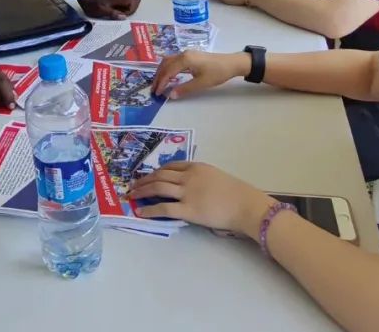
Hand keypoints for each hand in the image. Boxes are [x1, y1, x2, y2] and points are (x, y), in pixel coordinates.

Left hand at [78, 0, 140, 19]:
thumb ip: (113, 14)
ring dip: (129, 9)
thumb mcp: (101, 11)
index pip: (134, 0)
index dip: (131, 9)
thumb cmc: (92, 5)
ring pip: (132, 0)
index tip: (123, 15)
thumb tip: (124, 17)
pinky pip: (126, 2)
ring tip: (119, 14)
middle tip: (123, 14)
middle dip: (132, 9)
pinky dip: (125, 8)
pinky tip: (117, 12)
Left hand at [129, 162, 272, 236]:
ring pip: (158, 188)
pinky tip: (141, 212)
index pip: (171, 166)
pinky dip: (150, 209)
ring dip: (142, 190)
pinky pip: (163, 208)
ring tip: (132, 195)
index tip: (148, 176)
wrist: (246, 205)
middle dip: (145, 180)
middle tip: (134, 185)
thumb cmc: (237, 193)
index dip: (157, 171)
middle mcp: (188, 176)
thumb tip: (190, 189)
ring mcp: (187, 192)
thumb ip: (201, 180)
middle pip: (160, 175)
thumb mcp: (216, 177)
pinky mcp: (187, 209)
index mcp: (196, 167)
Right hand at [151, 50, 249, 98]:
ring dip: (162, 71)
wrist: (231, 63)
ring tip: (159, 83)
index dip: (161, 82)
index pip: (168, 71)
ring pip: (169, 61)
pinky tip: (169, 76)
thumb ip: (184, 89)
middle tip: (154, 89)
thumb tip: (170, 95)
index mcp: (185, 59)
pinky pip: (174, 60)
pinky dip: (168, 68)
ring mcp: (187, 54)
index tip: (156, 93)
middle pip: (165, 64)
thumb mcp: (201, 83)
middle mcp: (183, 54)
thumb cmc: (217, 73)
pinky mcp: (191, 56)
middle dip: (158, 76)